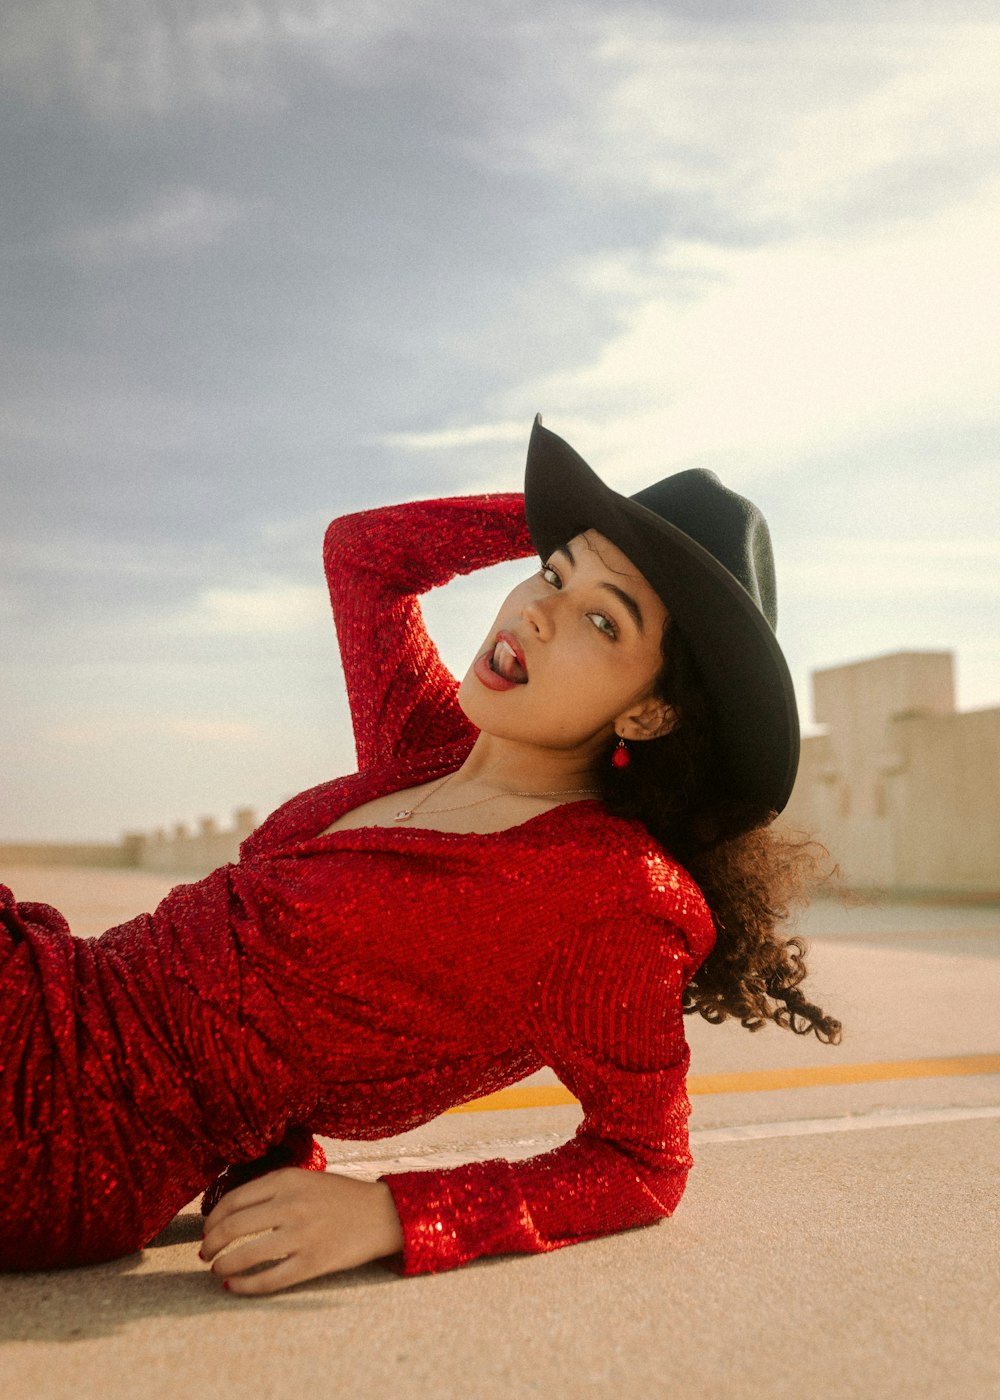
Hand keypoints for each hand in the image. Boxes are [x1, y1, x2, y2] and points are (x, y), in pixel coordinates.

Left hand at [200, 1167, 403, 1294]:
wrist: (382, 1213)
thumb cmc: (340, 1196)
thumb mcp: (306, 1179)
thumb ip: (272, 1189)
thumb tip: (230, 1213)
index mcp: (287, 1180)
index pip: (233, 1200)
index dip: (213, 1219)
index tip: (207, 1230)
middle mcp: (291, 1205)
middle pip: (233, 1227)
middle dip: (211, 1244)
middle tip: (204, 1253)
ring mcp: (302, 1235)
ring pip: (246, 1255)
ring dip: (223, 1265)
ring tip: (217, 1269)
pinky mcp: (313, 1263)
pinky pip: (269, 1280)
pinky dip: (245, 1286)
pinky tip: (234, 1286)